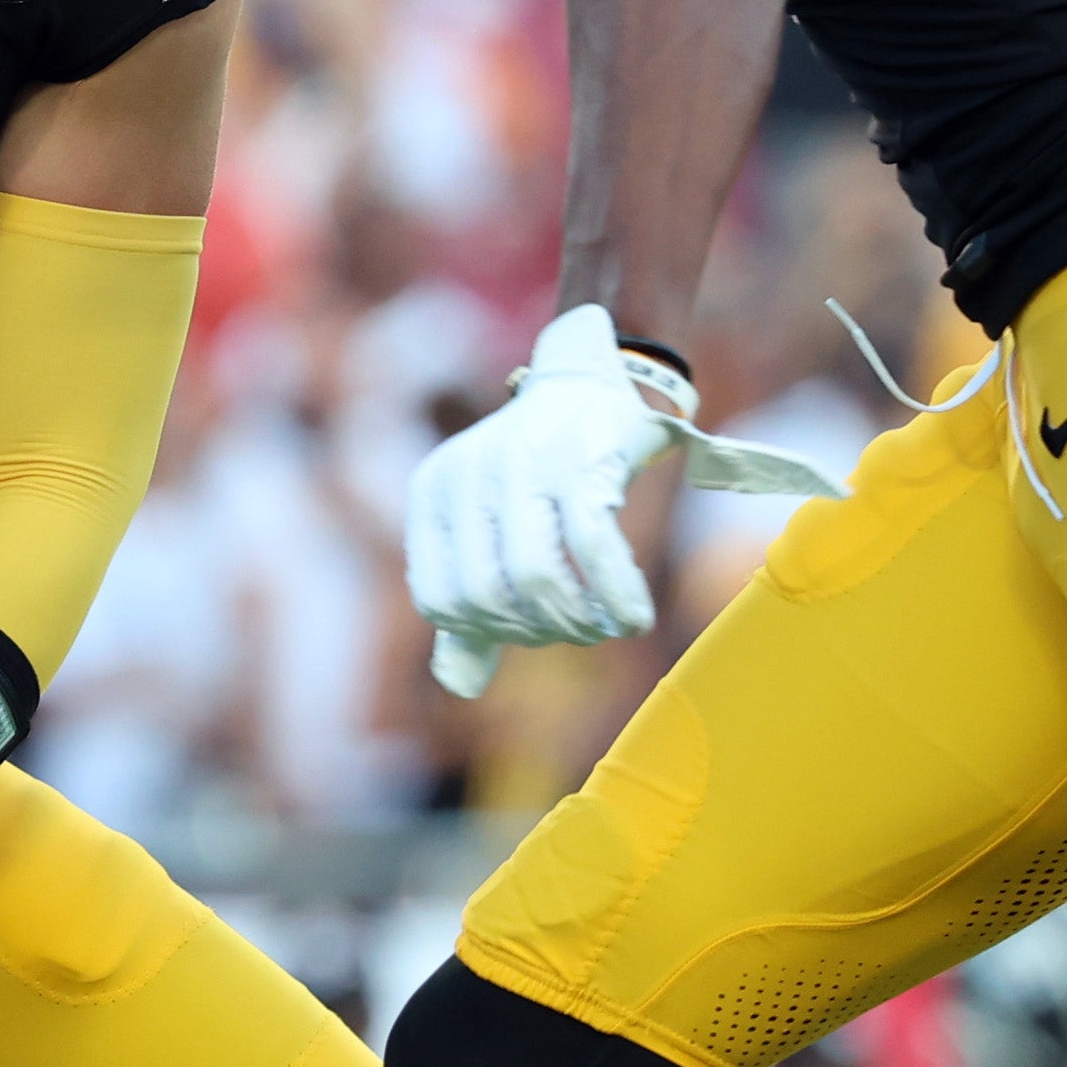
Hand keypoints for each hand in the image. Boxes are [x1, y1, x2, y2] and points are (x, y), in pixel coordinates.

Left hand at [407, 306, 836, 696]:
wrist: (594, 381)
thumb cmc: (539, 469)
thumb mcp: (487, 529)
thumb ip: (470, 602)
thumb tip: (459, 686)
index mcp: (433, 492)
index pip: (438, 599)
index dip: (486, 632)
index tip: (531, 630)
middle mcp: (467, 474)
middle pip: (487, 596)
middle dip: (539, 630)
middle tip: (577, 630)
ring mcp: (522, 462)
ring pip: (534, 578)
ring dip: (577, 621)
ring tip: (604, 627)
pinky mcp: (580, 456)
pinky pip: (592, 547)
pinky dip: (615, 595)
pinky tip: (633, 616)